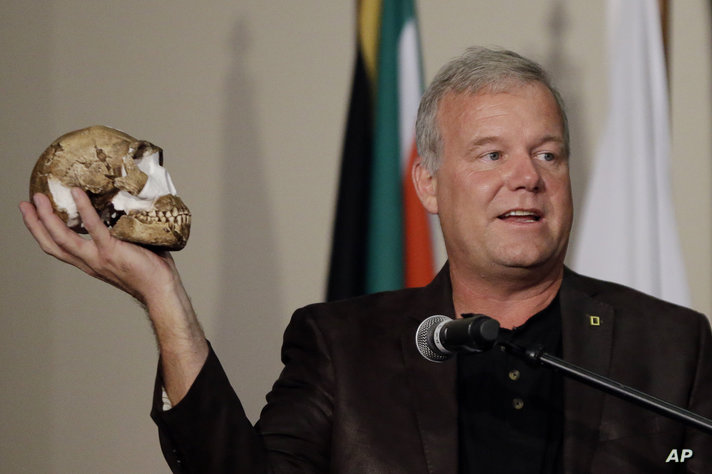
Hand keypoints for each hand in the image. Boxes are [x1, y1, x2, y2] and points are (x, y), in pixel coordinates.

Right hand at [20, 188, 174, 303]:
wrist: (161, 289)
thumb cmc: (151, 270)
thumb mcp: (126, 250)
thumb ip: (118, 234)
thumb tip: (122, 209)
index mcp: (90, 263)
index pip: (58, 248)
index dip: (42, 232)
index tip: (33, 214)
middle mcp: (89, 262)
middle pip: (52, 243)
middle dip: (35, 223)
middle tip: (27, 202)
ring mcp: (98, 258)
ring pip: (62, 237)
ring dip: (47, 217)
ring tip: (40, 197)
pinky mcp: (111, 251)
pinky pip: (93, 227)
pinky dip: (84, 209)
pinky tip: (77, 193)